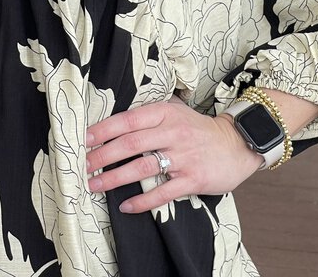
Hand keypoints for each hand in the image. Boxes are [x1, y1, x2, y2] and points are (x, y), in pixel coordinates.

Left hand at [84, 97, 261, 213]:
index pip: (127, 120)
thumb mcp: (174, 111)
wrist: (236, 144)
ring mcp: (183, 157)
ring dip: (115, 178)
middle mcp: (172, 133)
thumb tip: (112, 122)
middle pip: (130, 143)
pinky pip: (163, 192)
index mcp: (164, 113)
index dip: (103, 130)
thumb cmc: (197, 128)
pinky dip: (143, 201)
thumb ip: (148, 115)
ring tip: (95, 185)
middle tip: (82, 165)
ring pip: (142, 167)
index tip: (84, 139)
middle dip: (102, 155)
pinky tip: (126, 206)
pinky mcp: (193, 179)